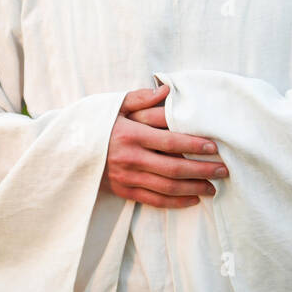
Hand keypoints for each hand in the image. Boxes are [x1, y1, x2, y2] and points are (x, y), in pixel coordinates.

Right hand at [100, 84, 226, 209]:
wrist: (68, 150)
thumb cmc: (96, 125)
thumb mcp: (114, 106)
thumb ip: (140, 98)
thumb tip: (167, 90)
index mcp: (130, 134)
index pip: (170, 141)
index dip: (194, 145)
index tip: (214, 147)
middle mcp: (129, 158)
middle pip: (173, 168)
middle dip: (202, 170)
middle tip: (224, 170)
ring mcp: (126, 178)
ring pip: (167, 187)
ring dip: (194, 189)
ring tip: (214, 187)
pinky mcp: (123, 191)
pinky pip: (154, 200)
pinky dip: (176, 202)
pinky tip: (193, 200)